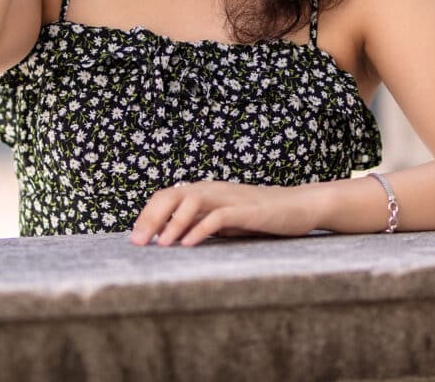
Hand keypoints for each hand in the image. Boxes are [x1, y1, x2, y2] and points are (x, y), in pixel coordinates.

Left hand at [130, 180, 319, 246]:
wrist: (300, 206)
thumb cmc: (261, 217)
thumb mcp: (225, 221)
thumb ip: (201, 224)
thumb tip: (174, 239)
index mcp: (205, 192)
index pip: (167, 195)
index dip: (147, 215)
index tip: (135, 239)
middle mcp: (213, 190)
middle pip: (173, 194)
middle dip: (151, 218)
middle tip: (137, 243)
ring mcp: (230, 197)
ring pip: (192, 200)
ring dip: (173, 222)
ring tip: (160, 244)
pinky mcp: (248, 210)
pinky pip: (219, 216)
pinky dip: (201, 228)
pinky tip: (189, 244)